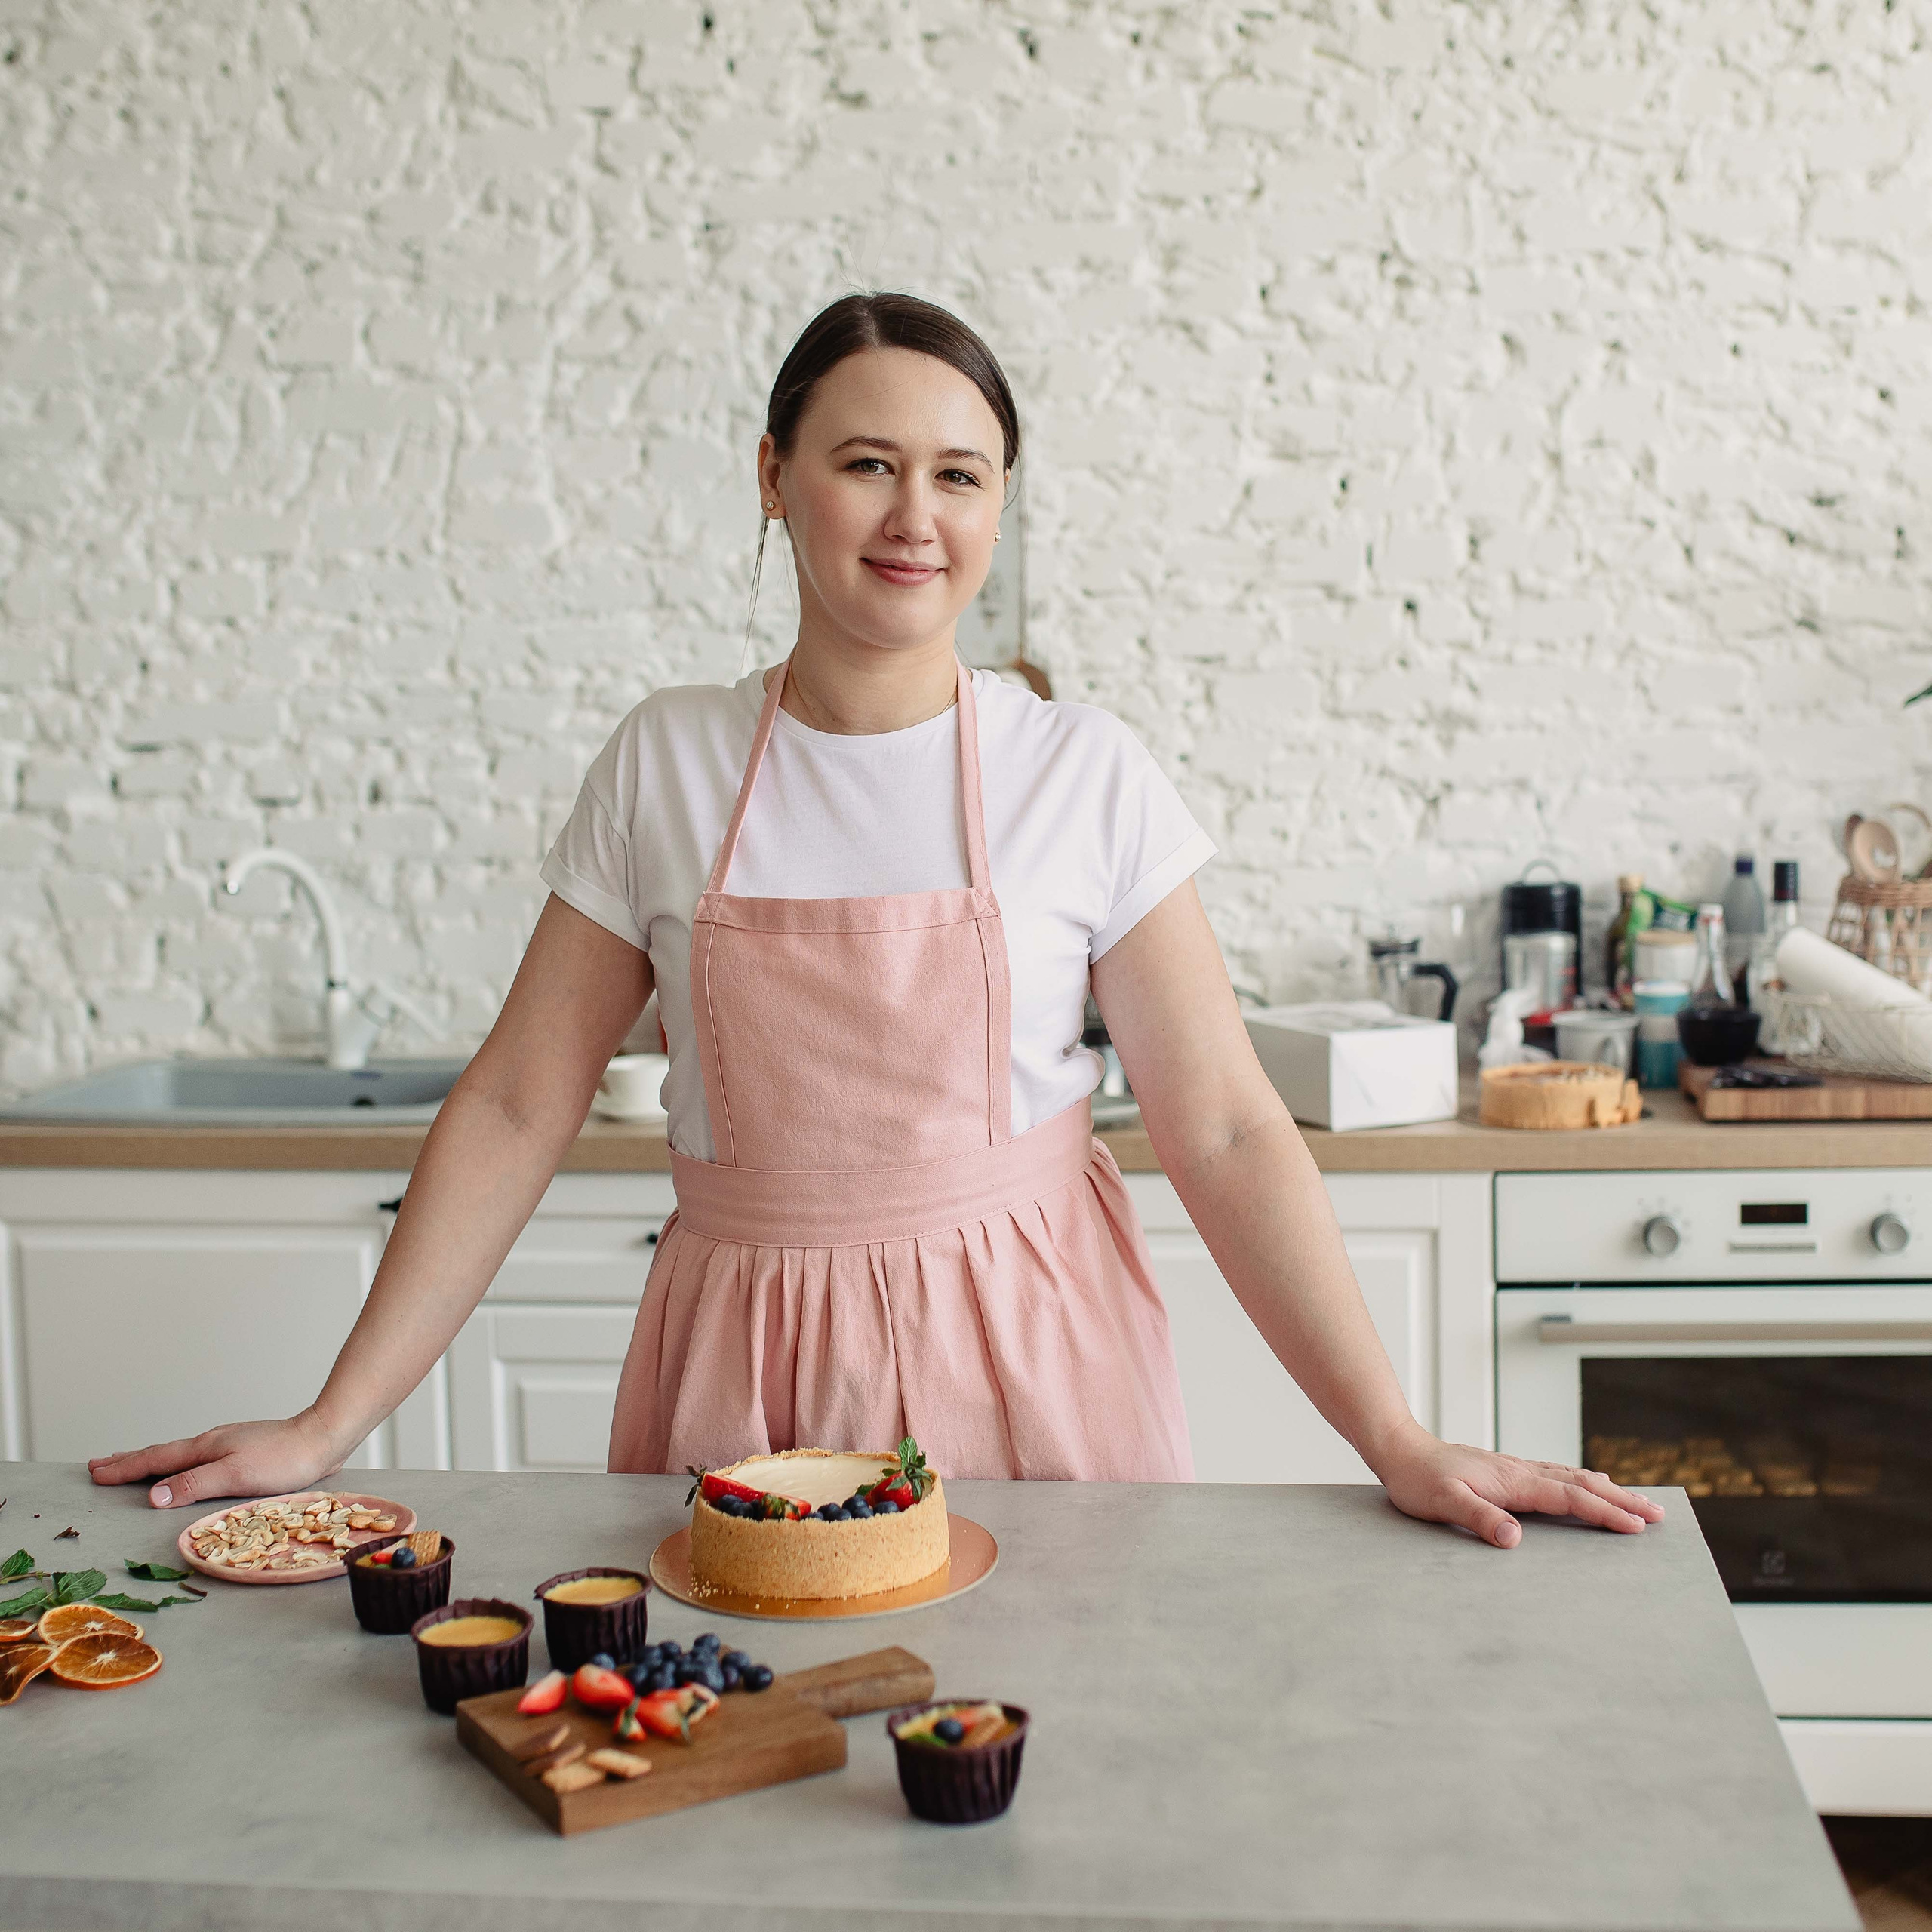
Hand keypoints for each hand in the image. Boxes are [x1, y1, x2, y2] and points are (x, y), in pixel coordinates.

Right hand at [88, 1411, 345, 1510]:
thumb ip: (193, 1484)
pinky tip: (186, 1468)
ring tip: (132, 1464)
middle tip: (97, 1464)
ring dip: (151, 1461)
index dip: (124, 1469)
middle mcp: (212, 1442)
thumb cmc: (284, 1459)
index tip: (95, 1473)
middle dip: (128, 1460)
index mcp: (205, 1447)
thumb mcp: (234, 1475)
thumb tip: (152, 1495)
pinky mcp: (244, 1451)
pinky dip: (178, 1463)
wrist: (323, 1438)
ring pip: (179, 1454)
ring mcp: (228, 1444)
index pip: (155, 1460)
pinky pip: (197, 1458)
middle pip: (162, 1453)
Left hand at [1369, 1421, 1666, 1548]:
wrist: (1399, 1450)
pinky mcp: (1508, 1471)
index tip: (1639, 1527)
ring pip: (1573, 1477)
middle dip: (1621, 1500)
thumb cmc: (1417, 1480)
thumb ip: (1479, 1518)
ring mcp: (1516, 1469)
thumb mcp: (1443, 1503)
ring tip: (1639, 1502)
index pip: (1569, 1498)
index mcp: (1513, 1481)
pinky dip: (1583, 1481)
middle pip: (1581, 1484)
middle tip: (1659, 1515)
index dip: (1605, 1513)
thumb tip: (1515, 1538)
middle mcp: (1521, 1471)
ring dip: (1608, 1490)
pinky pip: (1557, 1475)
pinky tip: (1591, 1482)